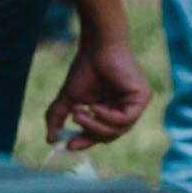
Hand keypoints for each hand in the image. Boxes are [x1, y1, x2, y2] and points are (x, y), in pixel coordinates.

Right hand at [43, 25, 150, 149]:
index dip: (85, 142)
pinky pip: (126, 119)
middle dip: (90, 135)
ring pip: (117, 131)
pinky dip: (107, 117)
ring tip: (79, 113)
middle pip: (109, 136)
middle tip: (74, 127)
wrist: (97, 46)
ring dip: (95, 126)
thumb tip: (49, 139)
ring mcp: (134, 105)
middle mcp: (124, 110)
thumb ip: (58, 117)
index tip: (68, 146)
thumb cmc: (85, 67)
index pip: (100, 135)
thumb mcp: (69, 98)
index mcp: (109, 112)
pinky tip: (94, 107)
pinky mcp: (141, 99)